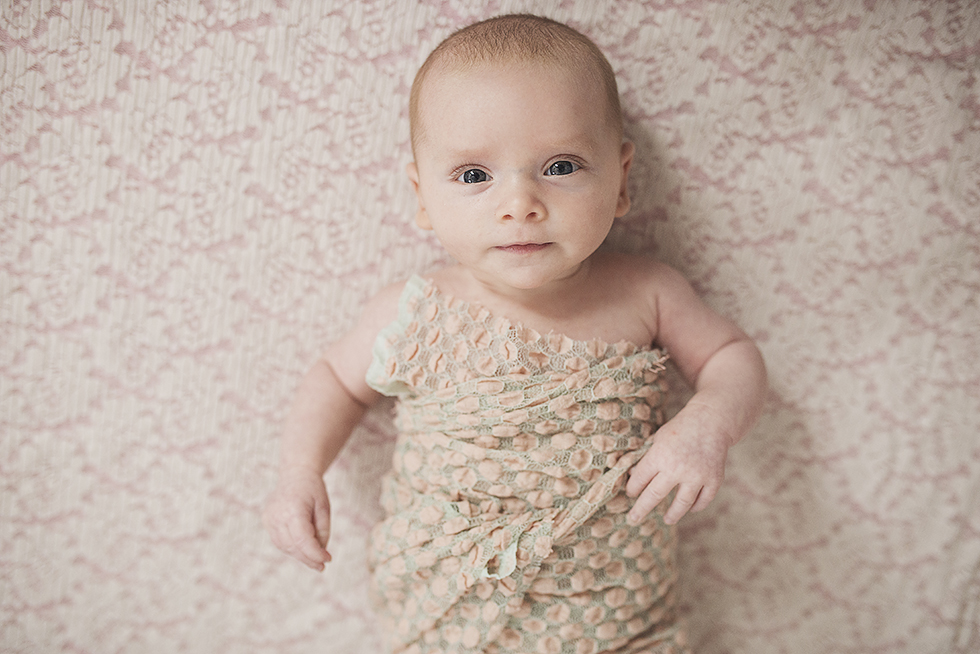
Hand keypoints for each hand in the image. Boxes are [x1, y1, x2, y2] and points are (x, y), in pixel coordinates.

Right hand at [262, 466, 332, 570]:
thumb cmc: (313, 490)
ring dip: (300, 555)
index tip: (327, 560)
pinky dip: (291, 547)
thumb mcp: (324, 508)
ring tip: (314, 560)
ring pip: (284, 546)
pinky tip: (302, 549)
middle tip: (321, 566)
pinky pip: (279, 541)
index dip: (315, 554)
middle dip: (308, 558)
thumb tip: (319, 553)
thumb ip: (322, 531)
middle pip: (293, 546)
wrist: (296, 474)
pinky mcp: (266, 520)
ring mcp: (269, 518)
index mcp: (294, 509)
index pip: (303, 540)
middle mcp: (277, 515)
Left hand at [625, 405, 731, 524]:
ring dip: (673, 514)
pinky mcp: (714, 479)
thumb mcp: (657, 439)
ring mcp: (697, 475)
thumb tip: (632, 478)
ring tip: (667, 519)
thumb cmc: (680, 430)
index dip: (632, 489)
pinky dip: (696, 506)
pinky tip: (690, 509)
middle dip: (642, 509)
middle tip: (634, 518)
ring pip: (681, 504)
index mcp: (659, 456)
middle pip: (655, 495)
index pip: (640, 479)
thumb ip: (647, 459)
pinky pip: (703, 500)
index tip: (631, 494)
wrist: (711, 421)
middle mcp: (677, 468)